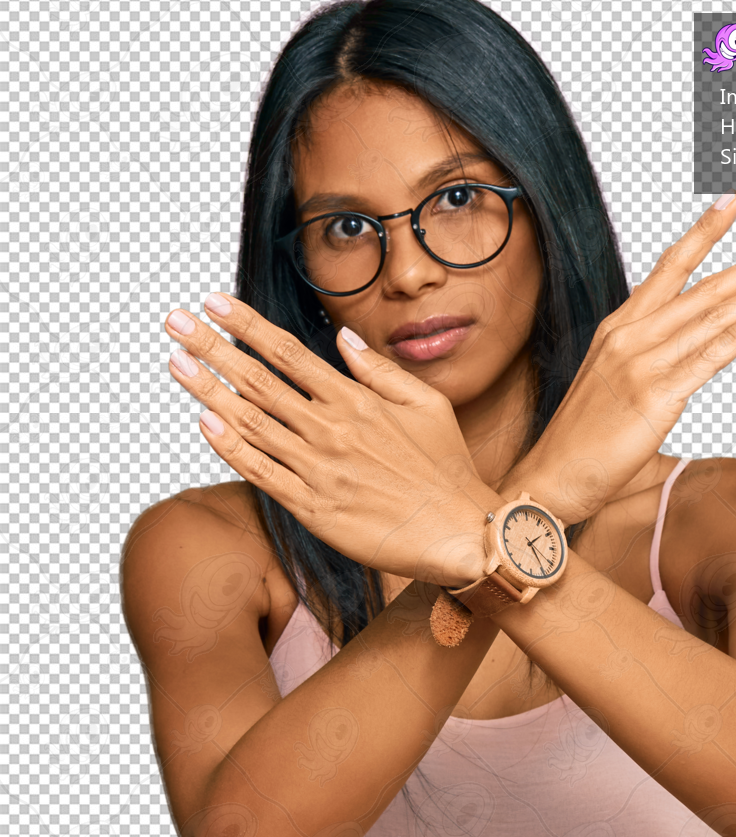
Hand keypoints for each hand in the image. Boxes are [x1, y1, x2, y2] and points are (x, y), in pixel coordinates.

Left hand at [164, 299, 496, 585]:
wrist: (460, 534)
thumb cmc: (447, 472)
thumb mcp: (427, 405)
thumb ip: (379, 371)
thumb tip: (343, 339)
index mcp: (355, 400)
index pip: (287, 353)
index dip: (246, 325)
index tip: (213, 302)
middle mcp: (330, 429)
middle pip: (258, 380)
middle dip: (211, 347)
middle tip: (174, 321)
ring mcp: (318, 469)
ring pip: (251, 423)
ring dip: (209, 391)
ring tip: (175, 363)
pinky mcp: (313, 509)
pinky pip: (263, 474)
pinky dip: (232, 449)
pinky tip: (206, 424)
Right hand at [506, 195, 735, 519]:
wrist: (552, 477)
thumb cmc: (582, 440)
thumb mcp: (612, 383)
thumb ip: (648, 360)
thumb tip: (682, 352)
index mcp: (620, 328)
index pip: (669, 268)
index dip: (704, 233)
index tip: (733, 201)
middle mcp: (631, 337)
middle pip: (702, 289)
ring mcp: (642, 365)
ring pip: (709, 319)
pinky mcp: (654, 399)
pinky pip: (704, 361)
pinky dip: (735, 336)